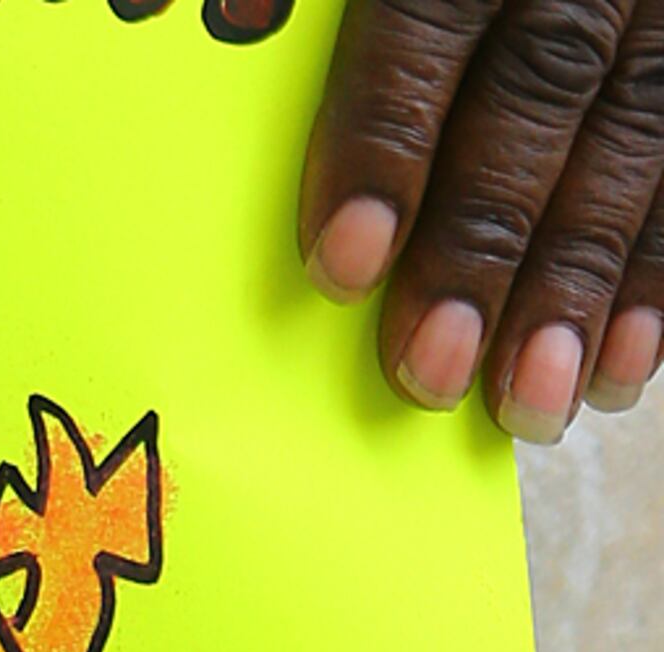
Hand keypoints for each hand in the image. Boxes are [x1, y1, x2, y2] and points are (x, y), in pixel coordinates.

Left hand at [292, 0, 663, 433]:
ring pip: (633, 136)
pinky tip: (621, 369)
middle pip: (536, 95)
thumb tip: (238, 20)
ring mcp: (659, 0)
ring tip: (532, 403)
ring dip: (579, 286)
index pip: (430, 20)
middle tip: (434, 369)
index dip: (384, 143)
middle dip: (481, 244)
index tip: (346, 264)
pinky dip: (655, 276)